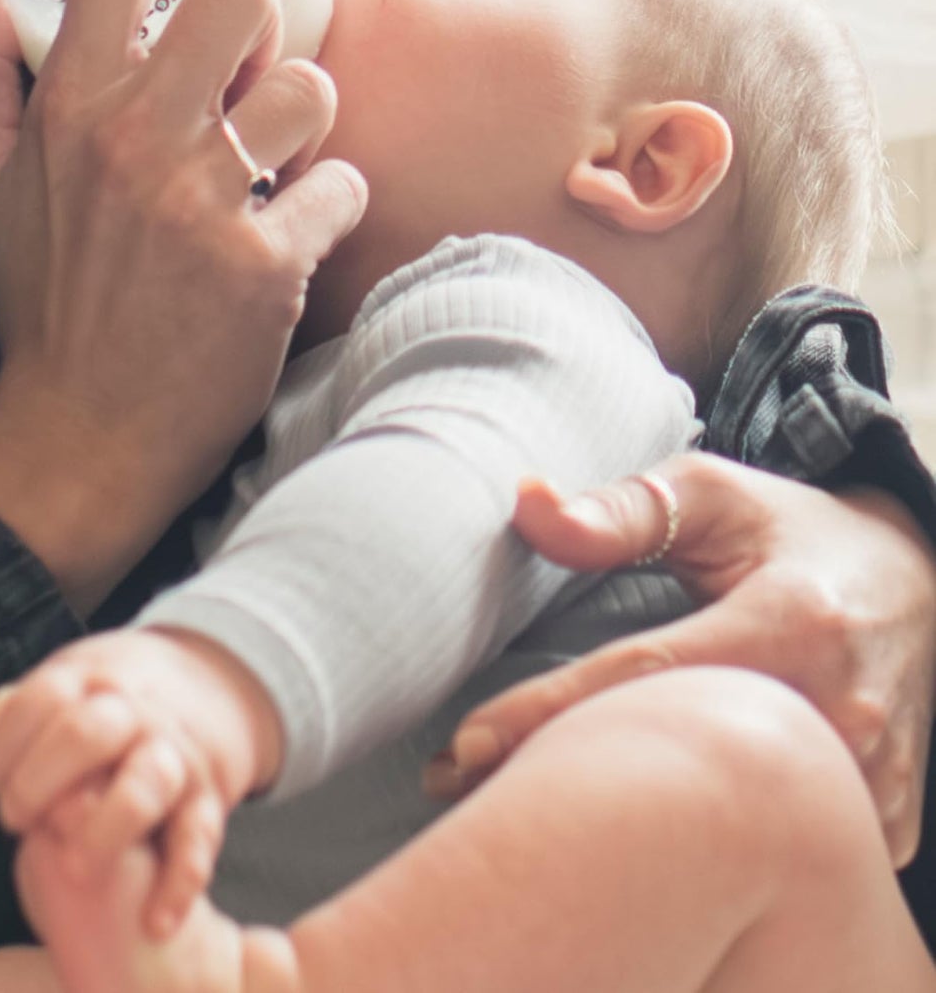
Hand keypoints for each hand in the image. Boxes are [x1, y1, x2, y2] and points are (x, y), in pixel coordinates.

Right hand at [0, 0, 366, 611]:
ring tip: (276, 165)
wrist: (80, 435)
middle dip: (259, 23)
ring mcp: (204, 199)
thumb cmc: (36, 306)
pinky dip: (332, 208)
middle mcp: (137, 134)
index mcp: (68, 103)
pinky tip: (296, 237)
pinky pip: (345, 187)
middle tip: (247, 74)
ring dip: (305, 120)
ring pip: (312, 87)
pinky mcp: (266, 265)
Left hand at [0, 628, 281, 935]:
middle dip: (42, 779)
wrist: (203, 685)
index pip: (39, 702)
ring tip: (76, 869)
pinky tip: (154, 921)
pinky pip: (199, 840)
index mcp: (87, 683)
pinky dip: (181, 882)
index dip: (5, 746)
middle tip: (16, 818)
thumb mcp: (53, 696)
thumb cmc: (103, 704)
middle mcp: (133, 714)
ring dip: (107, 826)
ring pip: (146, 783)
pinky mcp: (206, 799)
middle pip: (88, 733)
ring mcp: (172, 755)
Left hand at [426, 452, 935, 865]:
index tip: (462, 750)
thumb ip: (619, 508)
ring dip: (636, 828)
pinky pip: (783, 858)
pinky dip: (711, 851)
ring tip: (535, 816)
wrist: (913, 578)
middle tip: (464, 792)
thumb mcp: (710, 494)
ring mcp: (873, 780)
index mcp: (790, 625)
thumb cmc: (789, 530)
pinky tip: (640, 840)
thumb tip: (526, 502)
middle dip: (568, 788)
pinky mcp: (885, 824)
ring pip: (733, 831)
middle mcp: (841, 712)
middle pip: (683, 774)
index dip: (545, 717)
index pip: (642, 680)